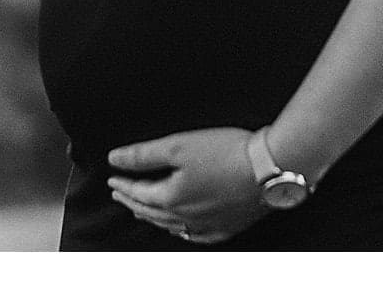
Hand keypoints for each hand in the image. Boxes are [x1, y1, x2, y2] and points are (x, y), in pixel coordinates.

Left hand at [106, 128, 267, 244]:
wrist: (269, 167)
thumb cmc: (227, 154)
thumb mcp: (177, 146)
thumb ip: (143, 155)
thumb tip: (115, 158)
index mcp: (171, 199)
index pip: (138, 193)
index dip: (123, 184)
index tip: (112, 178)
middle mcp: (186, 218)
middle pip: (151, 212)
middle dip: (133, 202)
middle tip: (121, 194)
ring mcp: (208, 226)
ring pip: (171, 226)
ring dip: (153, 217)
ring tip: (142, 211)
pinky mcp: (227, 227)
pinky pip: (196, 236)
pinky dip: (182, 232)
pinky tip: (182, 230)